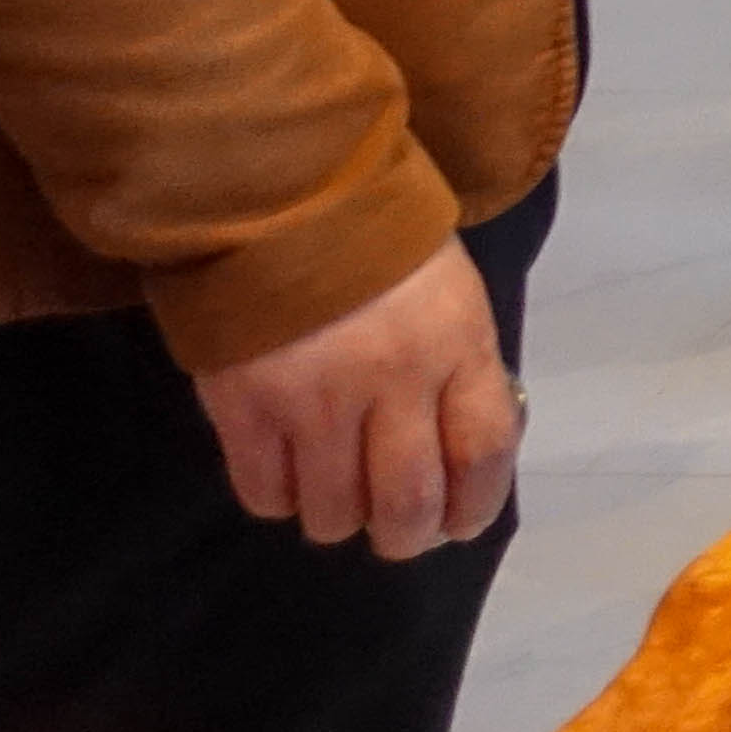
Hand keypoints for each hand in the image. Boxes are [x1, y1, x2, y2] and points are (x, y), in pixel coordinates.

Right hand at [190, 240, 518, 560]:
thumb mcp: (452, 295)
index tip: (461, 521)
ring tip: (336, 495)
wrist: (283, 195)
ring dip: (338, 518)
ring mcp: (316, 398)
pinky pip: (265, 492)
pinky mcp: (246, 407)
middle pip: (408, 504)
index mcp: (459, 343)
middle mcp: (394, 379)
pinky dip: (279, 499)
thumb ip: (460, 371)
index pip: (484, 452)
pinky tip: (286, 473)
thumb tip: (463, 455)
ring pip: (333, 512)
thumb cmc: (381, 245)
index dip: (476, 506)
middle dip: (405, 536)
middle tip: (395, 532)